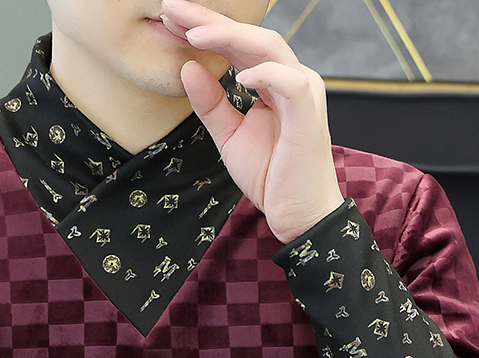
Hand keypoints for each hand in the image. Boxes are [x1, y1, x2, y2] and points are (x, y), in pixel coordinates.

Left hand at [158, 0, 343, 243]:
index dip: (204, 29)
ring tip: (194, 34)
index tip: (170, 19)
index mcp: (272, 81)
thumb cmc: (272, 176)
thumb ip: (211, 104)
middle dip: (210, 20)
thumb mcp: (229, 137)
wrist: (299, 214)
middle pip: (249, 35)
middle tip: (172, 9)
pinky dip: (265, 74)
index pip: (236, 45)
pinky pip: (289, 82)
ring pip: (268, 47)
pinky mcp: (308, 112)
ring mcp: (302, 91)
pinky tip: (238, 76)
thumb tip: (187, 67)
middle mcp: (290, 77)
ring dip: (230, 37)